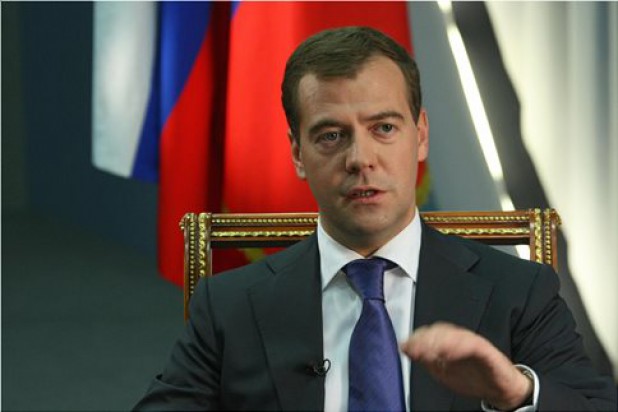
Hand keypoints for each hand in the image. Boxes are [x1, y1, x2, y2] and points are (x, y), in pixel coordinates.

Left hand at [401, 322, 531, 409]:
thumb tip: (405, 347)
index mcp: (448, 341)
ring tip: (428, 350)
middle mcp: (460, 338)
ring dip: (440, 341)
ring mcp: (473, 342)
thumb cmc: (472, 378)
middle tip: (414, 348)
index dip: (417, 337)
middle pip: (441, 330)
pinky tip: (448, 353)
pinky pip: (473, 345)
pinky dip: (460, 346)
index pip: (430, 332)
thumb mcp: (441, 370)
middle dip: (426, 338)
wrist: (499, 389)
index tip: (405, 345)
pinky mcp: (487, 350)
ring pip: (455, 335)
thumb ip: (424, 358)